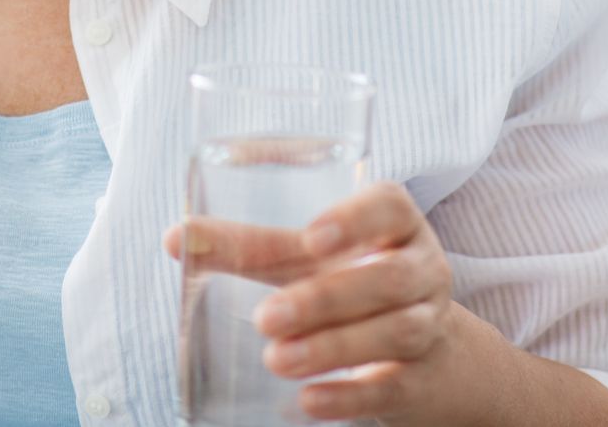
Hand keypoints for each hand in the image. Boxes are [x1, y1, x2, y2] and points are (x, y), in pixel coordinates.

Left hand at [163, 181, 465, 424]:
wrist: (431, 355)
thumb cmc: (351, 282)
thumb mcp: (311, 259)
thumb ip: (251, 247)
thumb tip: (176, 239)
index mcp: (395, 226)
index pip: (390, 206)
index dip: (354, 219)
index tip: (310, 238)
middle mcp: (421, 271)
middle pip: (387, 279)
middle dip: (325, 298)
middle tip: (266, 318)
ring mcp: (428, 327)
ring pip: (394, 332)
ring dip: (332, 347)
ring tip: (276, 359)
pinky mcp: (419, 381)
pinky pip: (392, 388)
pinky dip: (350, 396)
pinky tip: (311, 401)